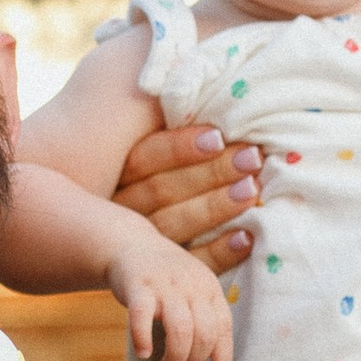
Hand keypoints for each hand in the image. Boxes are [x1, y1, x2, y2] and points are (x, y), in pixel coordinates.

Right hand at [108, 224, 234, 360]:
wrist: (132, 245)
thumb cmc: (167, 280)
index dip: (223, 360)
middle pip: (204, 334)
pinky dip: (144, 339)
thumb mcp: (194, 291)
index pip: (224, 328)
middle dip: (193, 360)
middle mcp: (191, 286)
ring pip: (180, 330)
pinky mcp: (138, 286)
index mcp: (210, 288)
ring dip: (174, 358)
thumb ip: (207, 319)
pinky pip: (142, 317)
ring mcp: (164, 285)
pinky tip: (143, 352)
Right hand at [113, 119, 259, 273]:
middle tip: (252, 158)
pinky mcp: (155, 274)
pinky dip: (218, 253)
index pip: (142, 159)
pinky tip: (246, 238)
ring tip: (252, 190)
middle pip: (161, 191)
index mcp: (109, 174)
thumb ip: (158, 124)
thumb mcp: (138, 147)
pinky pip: (186, 264)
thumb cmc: (145, 173)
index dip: (179, 148)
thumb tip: (196, 86)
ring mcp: (134, 246)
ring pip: (171, 226)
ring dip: (215, 207)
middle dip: (209, 173)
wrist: (107, 242)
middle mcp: (116, 210)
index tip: (218, 137)